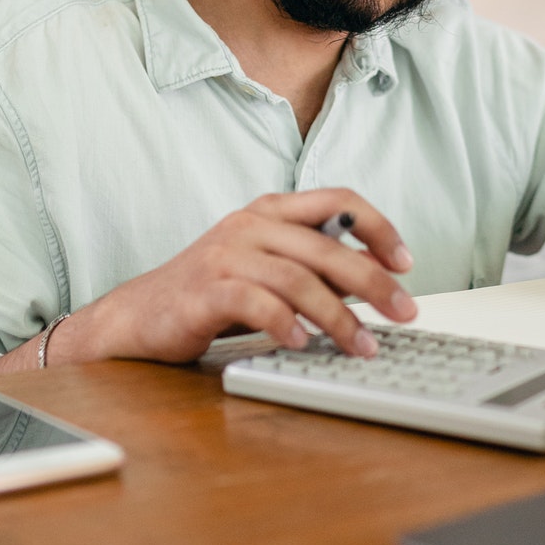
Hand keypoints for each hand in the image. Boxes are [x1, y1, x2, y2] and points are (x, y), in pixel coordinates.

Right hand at [62, 189, 419, 365]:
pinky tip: (301, 343)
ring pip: (298, 279)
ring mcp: (224, 255)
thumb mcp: (268, 271)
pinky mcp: (204, 290)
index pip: (337, 199)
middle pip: (326, 246)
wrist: (138, 318)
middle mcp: (249, 225)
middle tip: (404, 312)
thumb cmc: (209, 294)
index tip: (405, 262)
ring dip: (338, 316)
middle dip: (373, 281)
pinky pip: (256, 303)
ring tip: (361, 346)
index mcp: (269, 211)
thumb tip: (375, 280)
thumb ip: (315, 268)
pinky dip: (285, 324)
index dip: (377, 226)